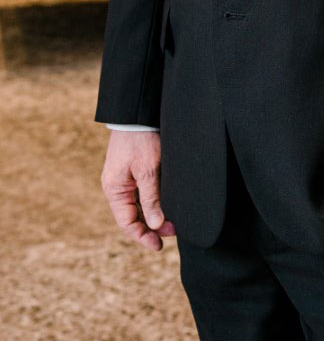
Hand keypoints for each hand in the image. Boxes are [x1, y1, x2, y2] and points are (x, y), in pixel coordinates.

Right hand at [101, 130, 175, 250]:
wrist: (140, 113)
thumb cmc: (141, 139)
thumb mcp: (148, 170)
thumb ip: (151, 198)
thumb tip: (154, 225)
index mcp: (114, 190)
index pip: (127, 222)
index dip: (142, 236)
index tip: (159, 245)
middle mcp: (118, 187)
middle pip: (134, 215)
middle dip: (152, 227)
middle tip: (174, 232)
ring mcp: (127, 178)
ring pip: (141, 204)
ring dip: (156, 214)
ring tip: (175, 222)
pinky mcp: (137, 170)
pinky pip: (145, 192)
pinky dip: (156, 200)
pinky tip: (170, 204)